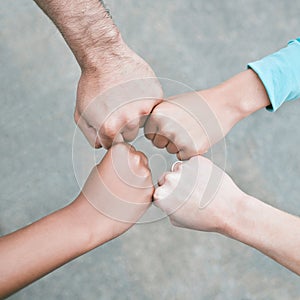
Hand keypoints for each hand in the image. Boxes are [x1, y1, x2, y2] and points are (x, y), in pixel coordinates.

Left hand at [75, 40, 162, 148]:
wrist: (104, 55)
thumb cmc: (91, 85)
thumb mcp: (81, 113)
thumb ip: (92, 135)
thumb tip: (104, 145)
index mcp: (110, 128)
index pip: (114, 144)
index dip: (109, 133)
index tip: (107, 118)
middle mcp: (130, 121)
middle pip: (130, 135)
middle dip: (123, 125)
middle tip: (116, 107)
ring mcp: (145, 108)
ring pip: (143, 122)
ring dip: (136, 114)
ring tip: (125, 97)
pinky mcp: (155, 96)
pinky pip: (153, 107)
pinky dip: (146, 101)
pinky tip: (135, 91)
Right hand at [80, 143, 153, 240]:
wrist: (91, 219)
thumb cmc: (93, 194)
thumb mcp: (101, 167)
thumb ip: (117, 159)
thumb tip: (128, 157)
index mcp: (121, 150)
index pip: (130, 150)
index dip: (124, 162)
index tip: (116, 173)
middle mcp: (135, 159)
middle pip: (141, 160)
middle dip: (134, 169)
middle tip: (120, 184)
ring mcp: (144, 176)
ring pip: (145, 175)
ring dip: (138, 182)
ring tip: (122, 193)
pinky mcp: (150, 192)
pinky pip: (148, 189)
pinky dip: (141, 194)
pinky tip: (127, 201)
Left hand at [145, 70, 269, 159]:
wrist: (224, 103)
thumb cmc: (196, 104)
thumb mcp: (171, 104)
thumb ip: (155, 117)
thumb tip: (139, 129)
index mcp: (157, 114)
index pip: (149, 133)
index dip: (161, 131)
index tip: (174, 123)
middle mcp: (165, 127)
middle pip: (158, 144)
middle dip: (169, 139)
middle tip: (185, 127)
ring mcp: (178, 138)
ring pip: (171, 150)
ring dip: (180, 145)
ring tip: (193, 129)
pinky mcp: (192, 149)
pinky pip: (183, 156)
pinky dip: (190, 150)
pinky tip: (199, 137)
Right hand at [153, 156, 243, 231]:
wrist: (229, 211)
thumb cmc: (204, 219)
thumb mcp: (177, 220)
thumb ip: (166, 206)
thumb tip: (165, 195)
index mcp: (161, 195)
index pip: (159, 190)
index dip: (169, 196)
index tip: (179, 201)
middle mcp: (169, 179)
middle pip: (167, 177)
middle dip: (175, 184)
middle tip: (190, 194)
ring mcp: (183, 168)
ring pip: (180, 169)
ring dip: (186, 175)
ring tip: (201, 188)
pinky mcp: (197, 160)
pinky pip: (193, 163)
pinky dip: (198, 169)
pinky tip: (207, 181)